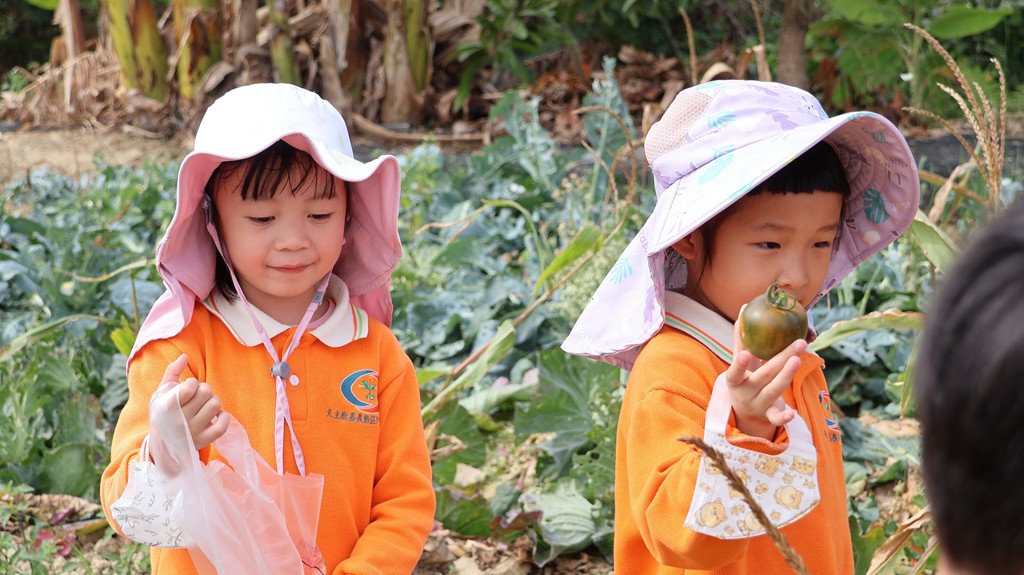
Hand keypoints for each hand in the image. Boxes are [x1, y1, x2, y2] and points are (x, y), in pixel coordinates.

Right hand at [151, 354, 228, 457]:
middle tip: (196, 398)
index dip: (192, 384)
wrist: (160, 447)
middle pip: (207, 392)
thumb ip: (171, 372)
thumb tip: (185, 356)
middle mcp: (181, 420)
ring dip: (212, 402)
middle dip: (204, 391)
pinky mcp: (205, 441)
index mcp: (168, 406)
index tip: (187, 390)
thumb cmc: (161, 415)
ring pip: (216, 405)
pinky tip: (214, 416)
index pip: (191, 385)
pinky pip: (223, 425)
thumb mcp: (160, 393)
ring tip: (204, 407)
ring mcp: (194, 431)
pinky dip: (223, 417)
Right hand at [724, 305, 805, 439]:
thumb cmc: (744, 378)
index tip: (746, 353)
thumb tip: (745, 307)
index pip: (735, 372)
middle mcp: (745, 393)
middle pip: (764, 376)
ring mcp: (757, 405)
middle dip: (781, 360)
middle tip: (798, 343)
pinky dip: (783, 417)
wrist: (744, 410)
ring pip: (774, 391)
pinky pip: (776, 418)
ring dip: (787, 376)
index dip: (740, 365)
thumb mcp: (739, 361)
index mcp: (735, 380)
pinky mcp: (768, 416)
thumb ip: (741, 338)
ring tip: (799, 358)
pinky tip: (793, 413)